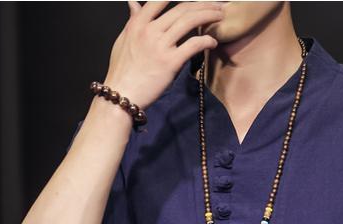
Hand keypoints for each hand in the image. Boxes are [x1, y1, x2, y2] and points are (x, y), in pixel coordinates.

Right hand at [105, 1, 225, 108]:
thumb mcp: (123, 40)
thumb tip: (133, 3)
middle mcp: (150, 30)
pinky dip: (206, 41)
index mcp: (138, 23)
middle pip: (182, 8)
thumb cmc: (122, 70)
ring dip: (209, 15)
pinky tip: (213, 42)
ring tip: (220, 16)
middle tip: (217, 5)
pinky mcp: (170, 62)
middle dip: (203, 4)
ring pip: (190, 21)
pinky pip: (193, 45)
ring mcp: (161, 46)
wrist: (122, 94)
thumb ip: (132, 20)